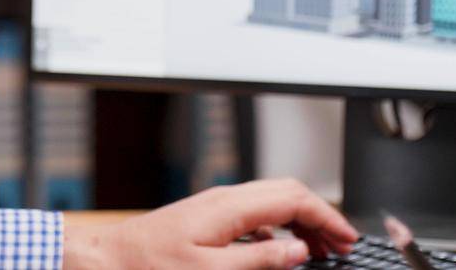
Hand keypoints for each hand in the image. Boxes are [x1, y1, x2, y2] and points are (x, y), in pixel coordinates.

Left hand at [63, 178, 357, 269]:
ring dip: (300, 222)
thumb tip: (298, 250)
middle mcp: (224, 199)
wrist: (106, 259)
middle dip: (319, 215)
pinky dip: (277, 228)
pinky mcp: (207, 217)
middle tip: (340, 247)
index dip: (327, 216)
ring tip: (318, 251)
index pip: (294, 198)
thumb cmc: (148, 266)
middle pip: (287, 192)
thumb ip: (260, 259)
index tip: (349, 239)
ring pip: (272, 201)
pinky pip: (254, 214)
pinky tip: (280, 252)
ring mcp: (215, 206)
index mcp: (230, 207)